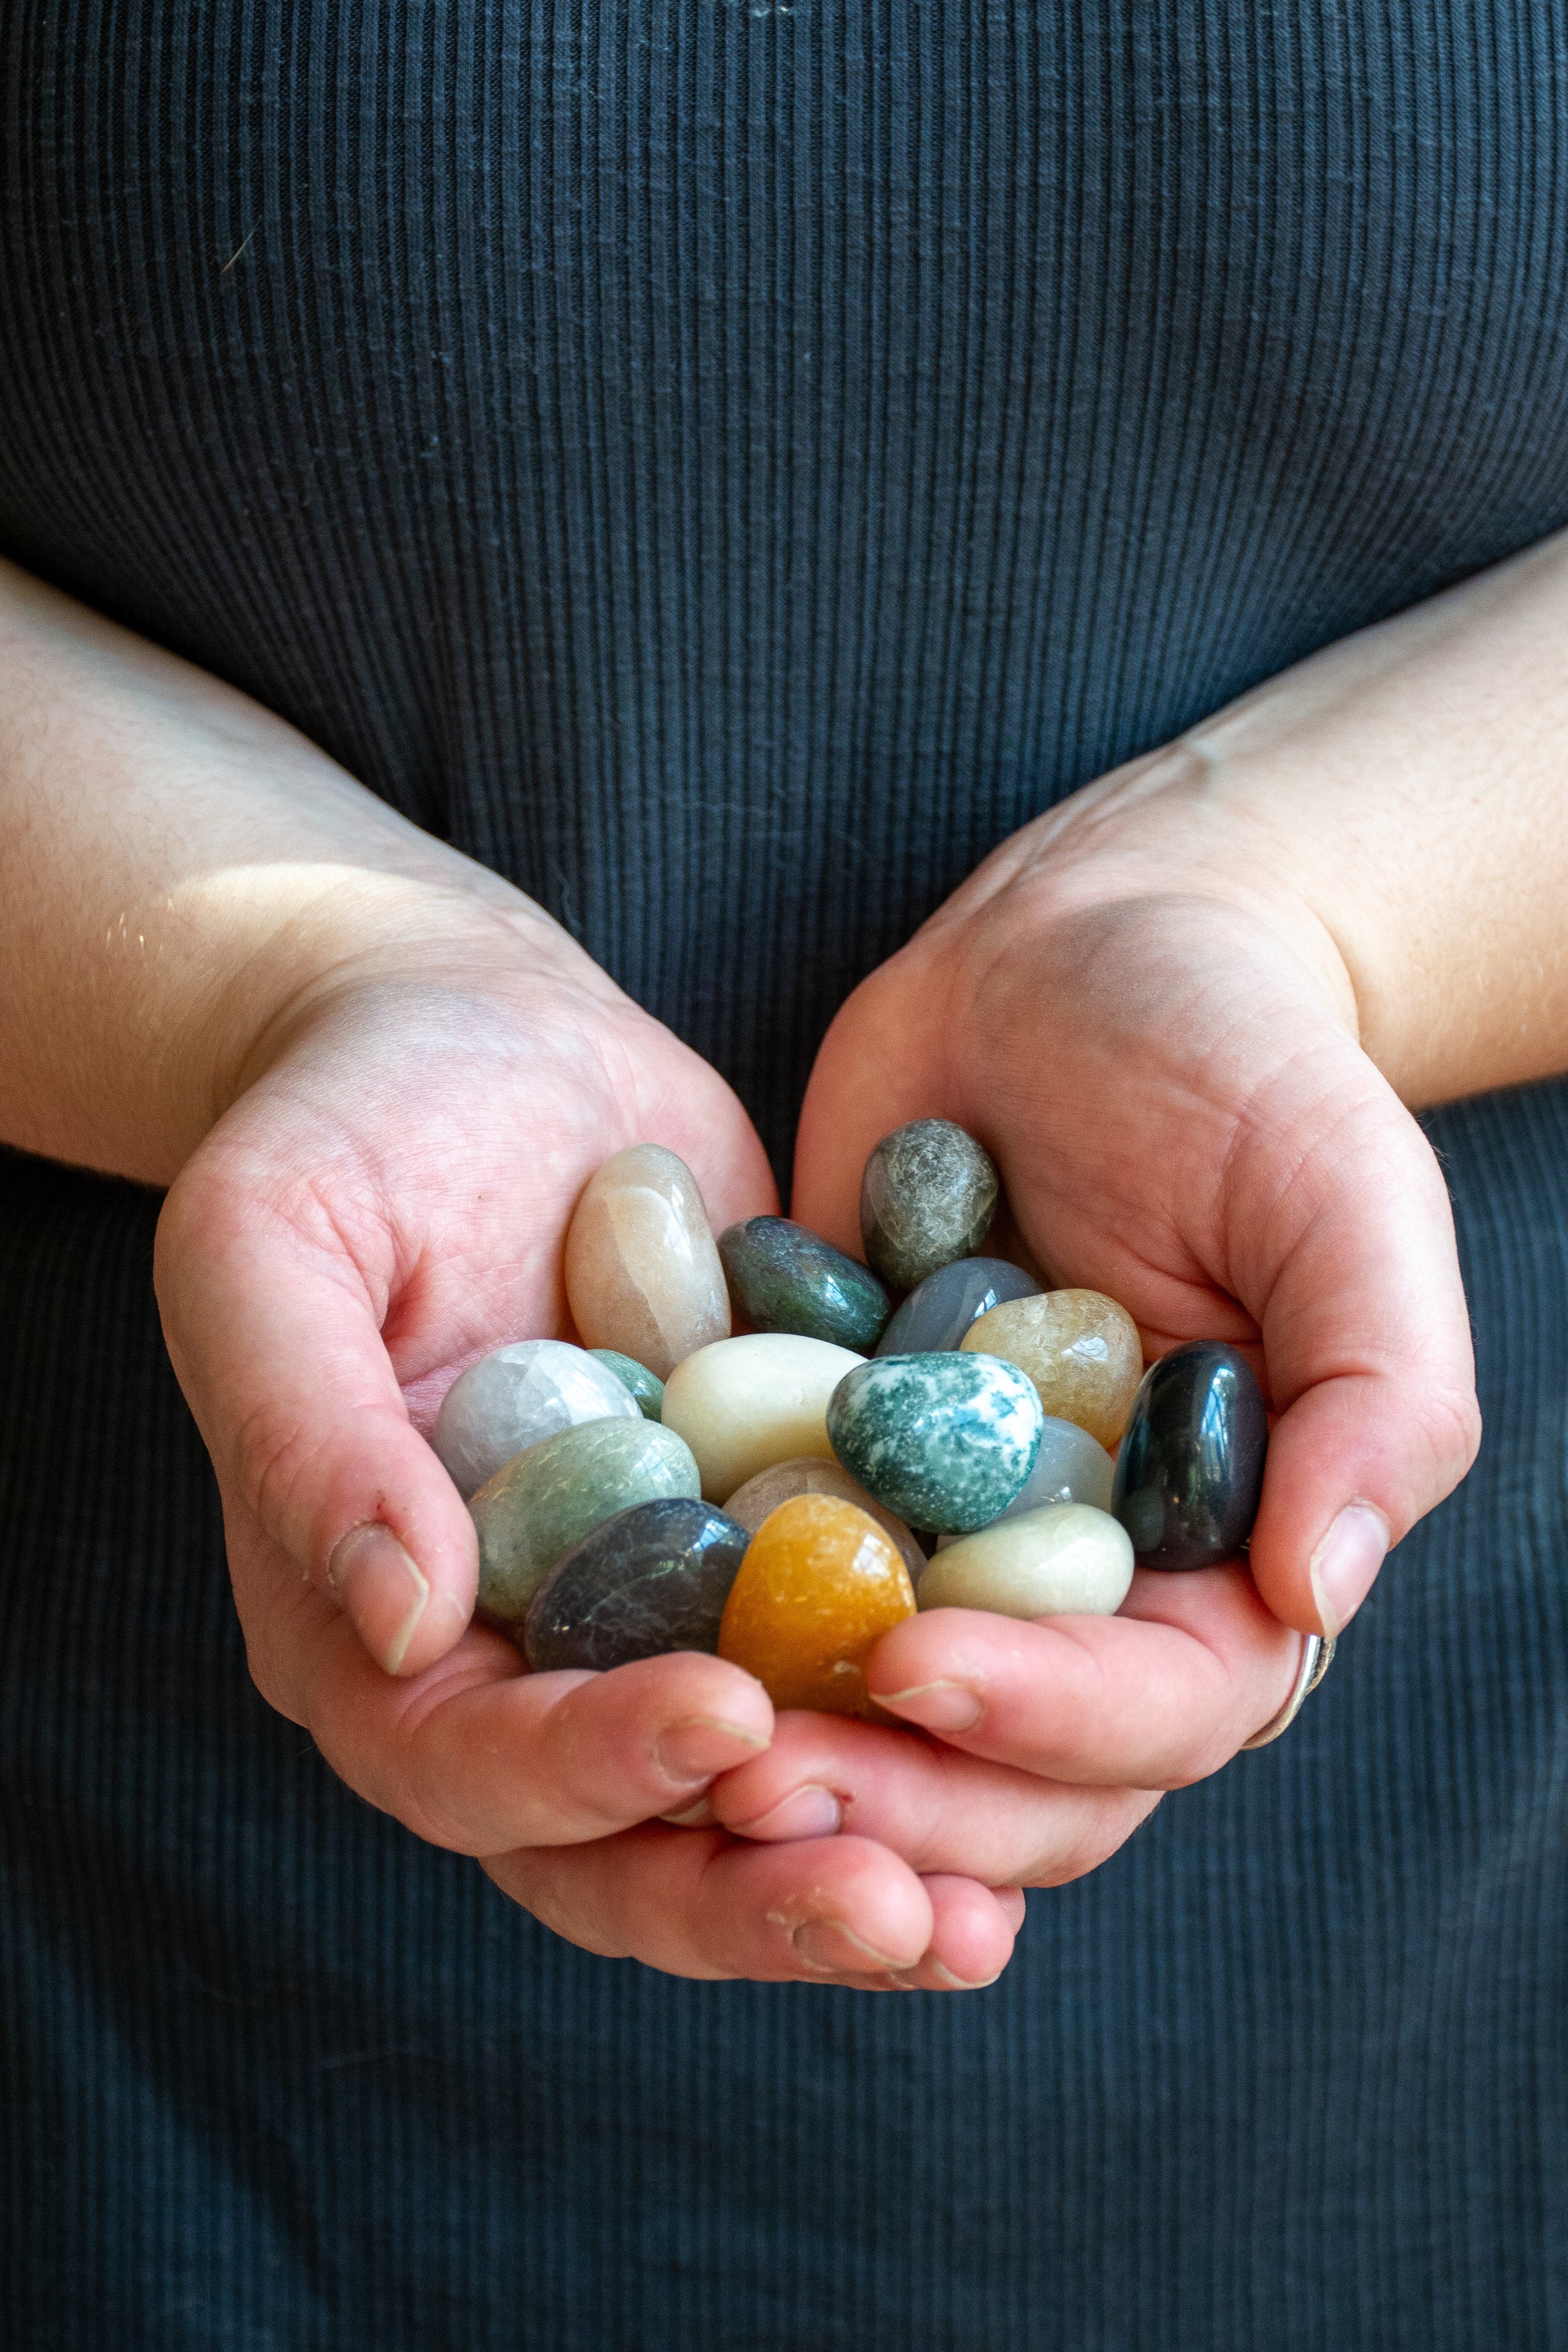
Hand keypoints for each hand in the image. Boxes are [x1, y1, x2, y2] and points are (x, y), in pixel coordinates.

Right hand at [155, 956, 1022, 1987]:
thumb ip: (308, 1432)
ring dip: (864, 1860)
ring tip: (985, 1913)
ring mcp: (647, 1616)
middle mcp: (509, 1659)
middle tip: (901, 1906)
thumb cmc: (344, 1125)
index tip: (726, 1716)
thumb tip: (403, 1622)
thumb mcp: (268, 1244)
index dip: (588, 1769)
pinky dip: (932, 1730)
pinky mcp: (762, 1546)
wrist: (481, 1040)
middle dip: (753, 1891)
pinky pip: (845, 1666)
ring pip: (746, 1798)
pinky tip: (1050, 1741)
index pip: (463, 1761)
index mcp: (368, 1628)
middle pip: (617, 1846)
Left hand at [755, 746, 1480, 1891]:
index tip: (922, 1665)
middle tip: (749, 1768)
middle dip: (890, 1789)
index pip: (1160, 1707)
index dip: (1049, 1720)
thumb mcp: (1341, 1190)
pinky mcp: (820, 1470)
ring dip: (780, 1747)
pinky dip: (685, 1630)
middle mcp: (1083, 1586)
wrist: (1073, 948)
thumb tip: (1318, 1593)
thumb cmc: (1238, 1054)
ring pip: (868, 1716)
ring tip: (663, 1739)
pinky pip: (751, 1581)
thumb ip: (1377, 1393)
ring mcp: (941, 1537)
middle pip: (1005, 1766)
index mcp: (1226, 1559)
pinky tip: (589, 1643)